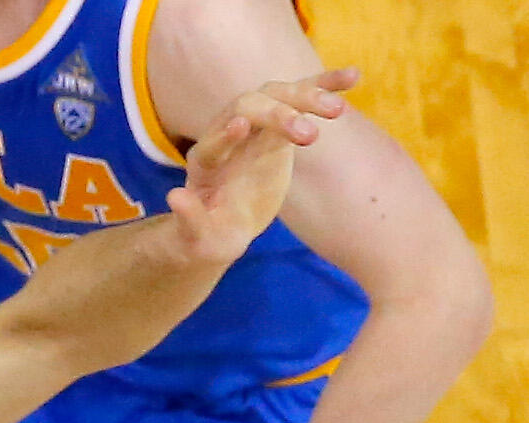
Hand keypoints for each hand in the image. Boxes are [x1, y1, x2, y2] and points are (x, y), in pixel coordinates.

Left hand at [156, 71, 350, 268]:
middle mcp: (228, 133)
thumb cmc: (209, 234)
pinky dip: (325, 86)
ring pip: (279, 97)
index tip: (242, 125)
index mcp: (206, 160)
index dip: (225, 134)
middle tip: (309, 136)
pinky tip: (353, 78)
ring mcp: (255, 124)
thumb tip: (174, 197)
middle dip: (277, 117)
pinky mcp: (279, 125)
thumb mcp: (198, 238)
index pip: (213, 140)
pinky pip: (302, 98)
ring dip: (307, 98)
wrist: (223, 222)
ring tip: (337, 111)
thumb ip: (189, 220)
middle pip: (250, 108)